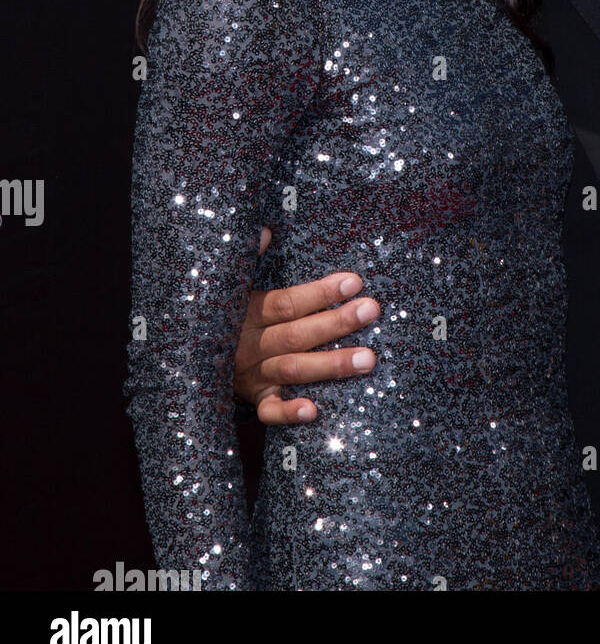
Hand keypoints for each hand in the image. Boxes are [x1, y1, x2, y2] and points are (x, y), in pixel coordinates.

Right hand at [233, 226, 380, 424]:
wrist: (183, 358)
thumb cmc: (220, 313)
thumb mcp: (226, 284)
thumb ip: (247, 258)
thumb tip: (265, 231)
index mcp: (246, 313)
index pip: (287, 303)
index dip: (320, 292)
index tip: (354, 282)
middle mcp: (249, 345)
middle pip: (297, 334)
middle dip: (336, 323)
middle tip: (371, 310)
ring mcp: (252, 374)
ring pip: (294, 369)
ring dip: (331, 365)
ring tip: (369, 359)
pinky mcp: (253, 398)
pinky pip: (270, 411)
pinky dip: (289, 412)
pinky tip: (315, 410)